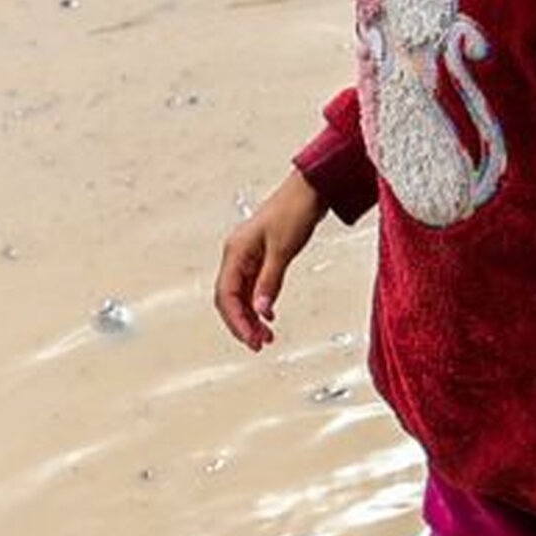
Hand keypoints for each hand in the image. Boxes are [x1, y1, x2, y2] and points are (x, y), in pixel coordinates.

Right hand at [212, 166, 325, 349]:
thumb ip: (270, 282)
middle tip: (259, 345)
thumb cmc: (294, 211)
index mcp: (236, 251)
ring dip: (251, 317)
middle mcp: (236, 255)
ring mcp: (247, 256)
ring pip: (240, 295)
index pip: (226, 295)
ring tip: (266, 337)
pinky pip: (252, 287)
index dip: (236, 320)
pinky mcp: (260, 257)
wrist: (309, 190)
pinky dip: (259, 304)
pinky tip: (269, 318)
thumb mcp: (283, 250)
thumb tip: (261, 311)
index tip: (251, 339)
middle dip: (242, 323)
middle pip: (229, 298)